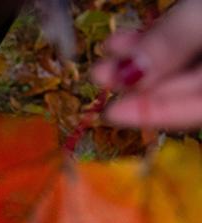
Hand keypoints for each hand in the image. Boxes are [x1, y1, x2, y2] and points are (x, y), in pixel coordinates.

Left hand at [91, 0, 201, 129]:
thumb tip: (129, 77)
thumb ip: (175, 41)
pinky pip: (196, 42)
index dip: (157, 112)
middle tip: (100, 75)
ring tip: (107, 53)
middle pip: (194, 87)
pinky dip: (163, 40)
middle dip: (143, 82)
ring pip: (191, 64)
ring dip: (146, 59)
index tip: (113, 113)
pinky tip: (125, 39)